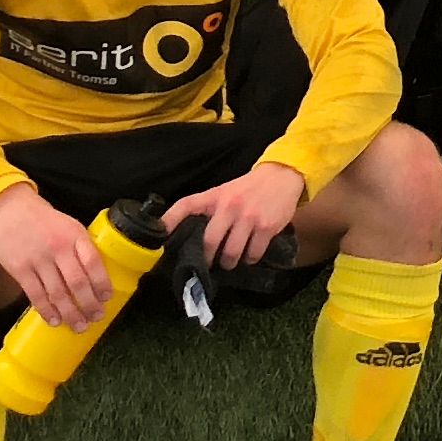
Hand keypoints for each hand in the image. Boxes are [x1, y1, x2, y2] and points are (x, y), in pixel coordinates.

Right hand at [0, 183, 110, 327]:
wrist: (9, 209)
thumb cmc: (43, 220)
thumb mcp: (69, 225)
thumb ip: (81, 247)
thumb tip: (96, 275)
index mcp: (75, 235)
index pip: (93, 262)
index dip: (102, 283)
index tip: (107, 297)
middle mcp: (58, 248)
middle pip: (77, 283)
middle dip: (89, 304)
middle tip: (96, 317)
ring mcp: (38, 259)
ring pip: (57, 293)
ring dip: (70, 313)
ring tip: (80, 325)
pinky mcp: (20, 269)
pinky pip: (36, 295)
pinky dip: (47, 310)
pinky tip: (54, 320)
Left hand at [163, 159, 308, 271]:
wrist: (282, 176)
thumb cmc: (250, 187)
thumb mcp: (226, 192)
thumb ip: (211, 209)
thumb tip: (191, 234)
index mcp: (216, 196)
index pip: (187, 205)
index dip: (170, 219)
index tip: (159, 235)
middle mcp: (230, 206)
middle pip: (209, 242)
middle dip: (208, 258)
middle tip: (208, 264)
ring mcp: (249, 218)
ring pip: (231, 253)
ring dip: (229, 262)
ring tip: (230, 262)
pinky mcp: (266, 227)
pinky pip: (253, 254)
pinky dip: (250, 258)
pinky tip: (250, 254)